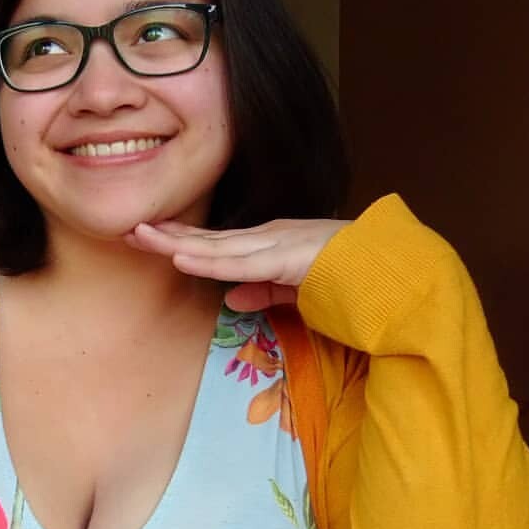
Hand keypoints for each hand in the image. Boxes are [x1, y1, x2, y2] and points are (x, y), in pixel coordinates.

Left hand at [125, 218, 348, 310]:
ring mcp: (280, 245)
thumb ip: (265, 292)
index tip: (148, 237)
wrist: (400, 277)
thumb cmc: (355, 284)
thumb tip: (230, 298)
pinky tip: (180, 256)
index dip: (182, 240)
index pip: (218, 243)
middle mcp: (271, 237)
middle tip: (127, 229)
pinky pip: (242, 262)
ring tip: (140, 236)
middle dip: (167, 234)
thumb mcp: (298, 292)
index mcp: (273, 244)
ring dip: (177, 241)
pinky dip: (209, 260)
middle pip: (209, 238)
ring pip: (218, 246)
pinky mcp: (290, 259)